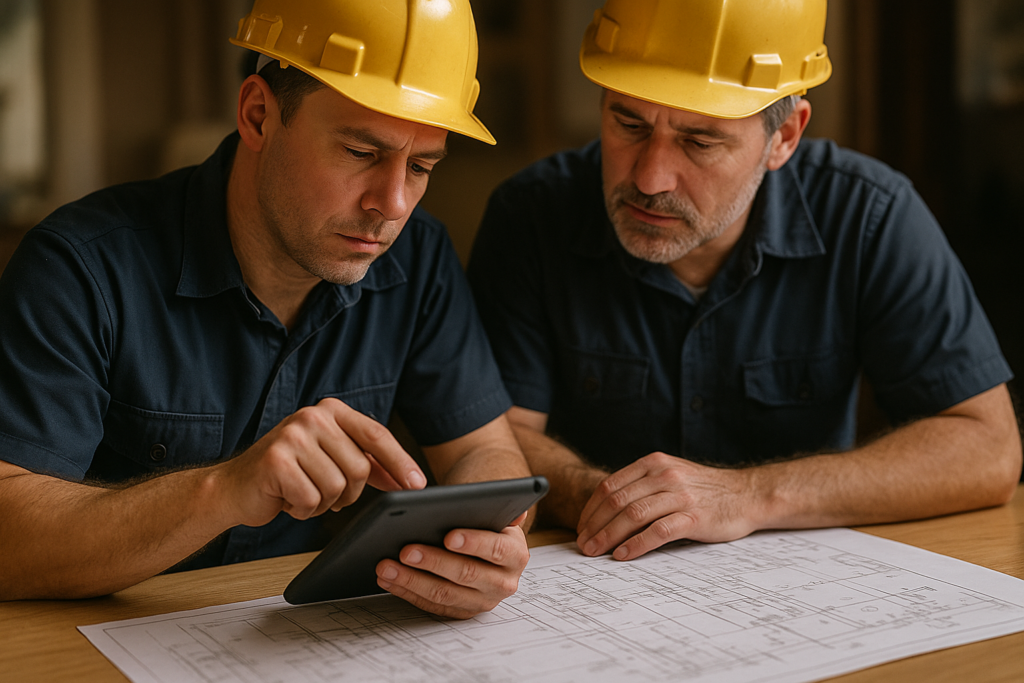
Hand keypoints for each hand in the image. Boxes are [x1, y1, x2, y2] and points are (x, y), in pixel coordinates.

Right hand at [219, 398, 426, 526]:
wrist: (234, 488)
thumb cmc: (287, 475)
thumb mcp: (330, 459)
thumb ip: (367, 462)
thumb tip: (407, 478)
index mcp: (330, 410)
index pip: (376, 434)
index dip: (400, 461)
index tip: (418, 484)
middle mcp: (313, 416)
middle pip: (360, 468)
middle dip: (349, 493)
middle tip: (325, 494)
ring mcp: (292, 436)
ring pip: (338, 487)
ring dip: (323, 503)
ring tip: (302, 493)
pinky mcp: (276, 461)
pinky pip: (311, 500)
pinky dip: (303, 510)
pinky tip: (287, 499)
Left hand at [375, 512, 529, 618]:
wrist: (487, 544)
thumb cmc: (485, 523)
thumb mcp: (495, 512)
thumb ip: (494, 504)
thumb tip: (495, 497)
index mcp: (515, 554)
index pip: (496, 550)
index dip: (473, 543)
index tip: (448, 536)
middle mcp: (503, 582)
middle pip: (466, 574)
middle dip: (433, 562)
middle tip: (406, 550)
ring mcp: (482, 601)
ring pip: (445, 594)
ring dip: (412, 580)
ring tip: (387, 566)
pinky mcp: (461, 612)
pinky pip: (432, 606)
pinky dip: (408, 592)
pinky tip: (389, 579)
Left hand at [576, 452, 755, 560]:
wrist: (746, 494)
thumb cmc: (704, 490)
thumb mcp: (671, 474)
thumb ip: (642, 485)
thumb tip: (606, 510)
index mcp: (653, 464)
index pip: (610, 485)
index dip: (590, 508)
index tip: (581, 527)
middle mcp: (663, 475)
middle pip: (617, 501)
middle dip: (594, 525)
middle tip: (582, 544)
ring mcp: (679, 495)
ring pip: (633, 515)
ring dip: (608, 536)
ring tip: (595, 551)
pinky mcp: (694, 517)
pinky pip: (658, 531)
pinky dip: (636, 544)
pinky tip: (622, 555)